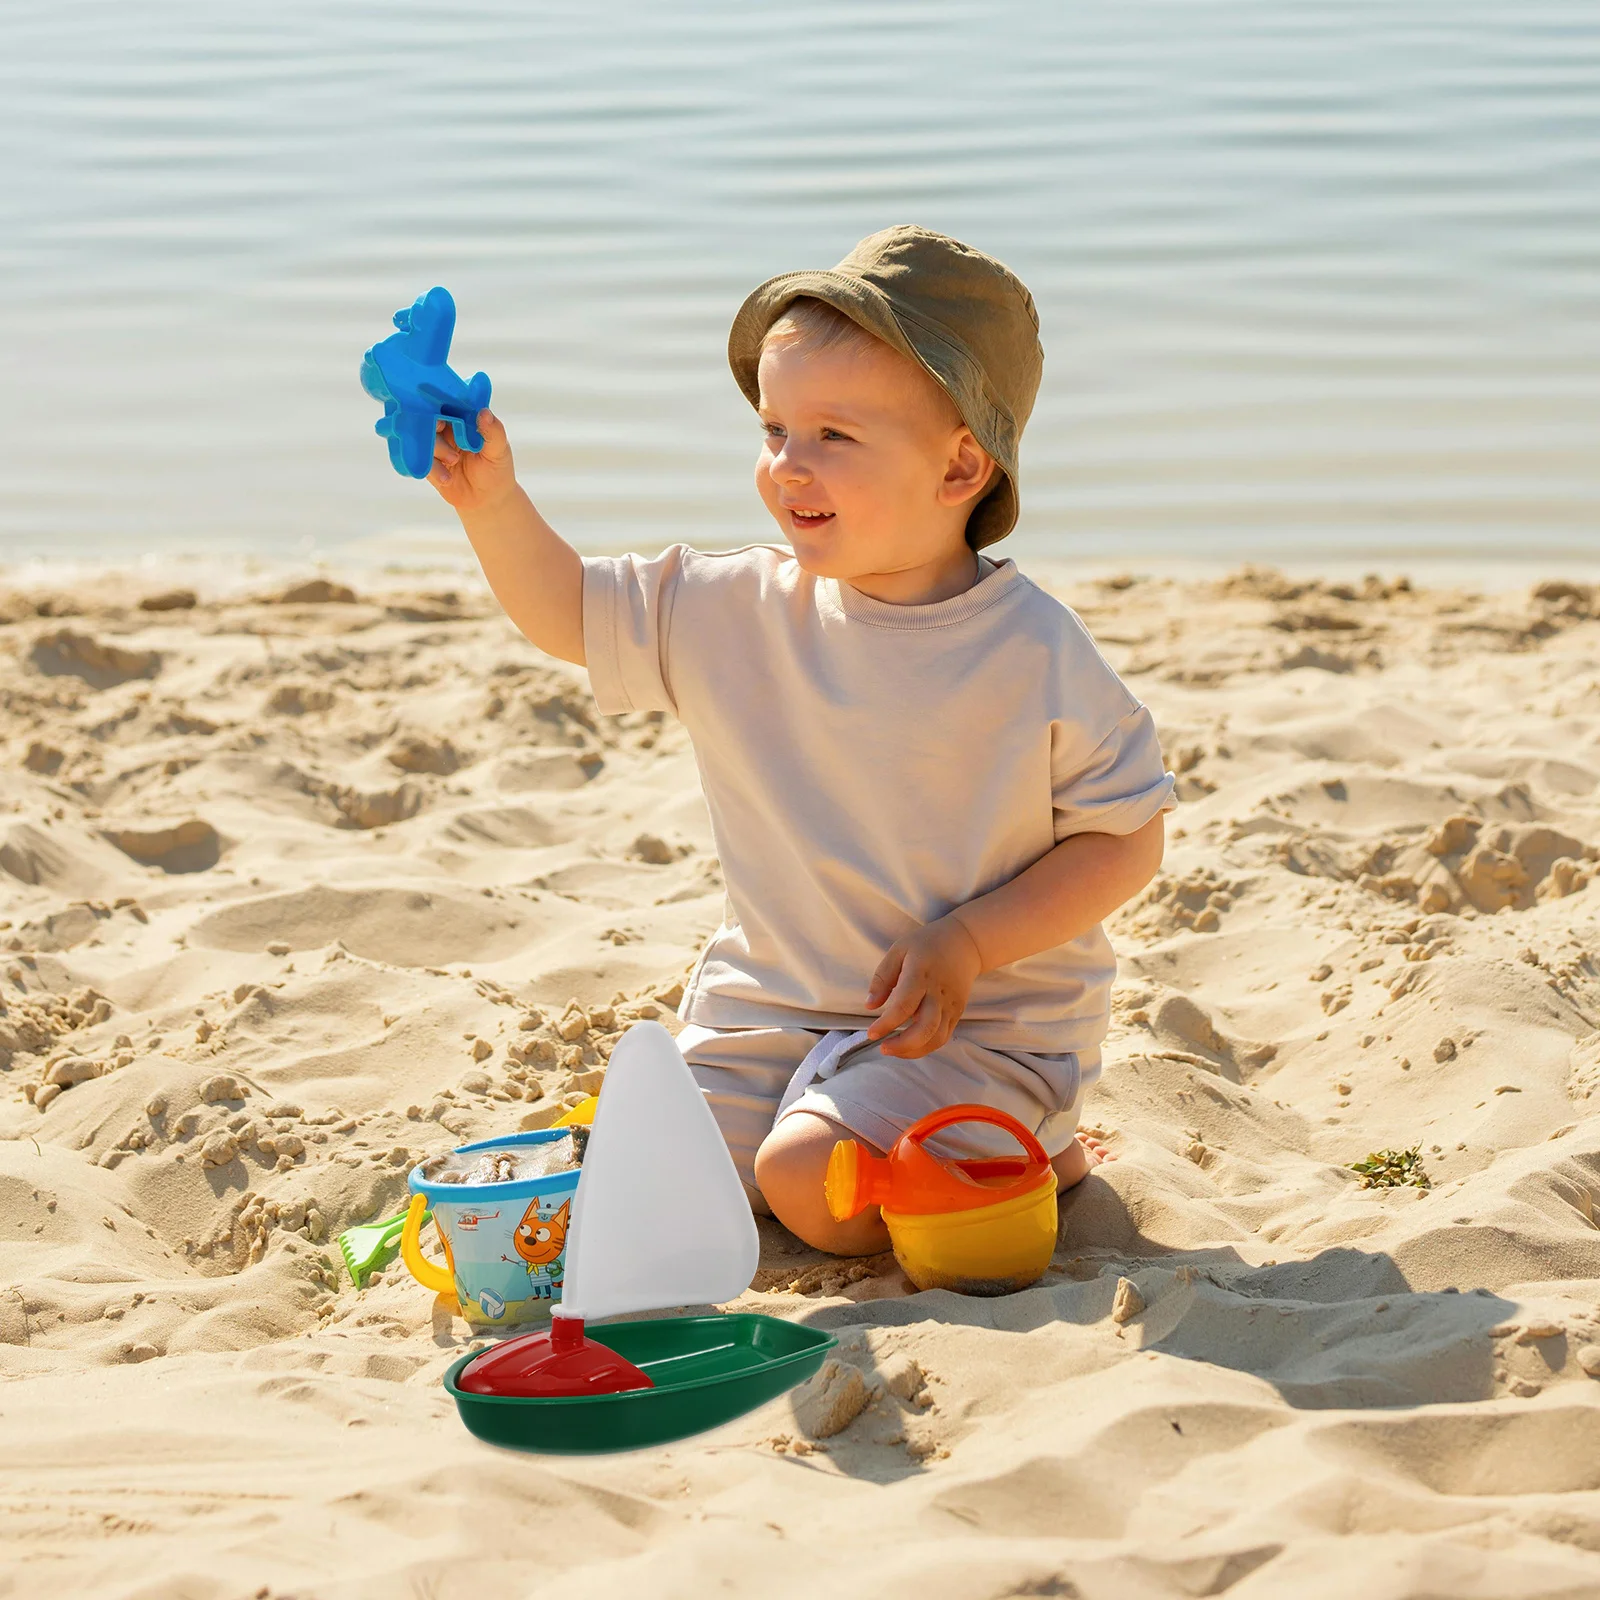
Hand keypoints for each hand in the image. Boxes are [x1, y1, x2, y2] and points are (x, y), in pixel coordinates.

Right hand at [427, 409, 517, 518]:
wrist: (487, 501)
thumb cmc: (497, 470)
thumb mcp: (499, 451)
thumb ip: (493, 432)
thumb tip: (484, 412)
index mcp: (464, 419)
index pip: (449, 402)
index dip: (442, 401)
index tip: (443, 405)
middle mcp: (447, 429)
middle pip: (429, 416)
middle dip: (432, 422)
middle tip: (439, 428)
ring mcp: (436, 446)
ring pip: (422, 437)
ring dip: (436, 447)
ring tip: (454, 461)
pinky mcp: (428, 464)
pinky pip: (421, 460)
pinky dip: (431, 467)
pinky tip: (447, 477)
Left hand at [865, 916, 982, 1058]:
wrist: (965, 943)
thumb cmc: (927, 945)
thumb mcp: (899, 950)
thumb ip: (882, 978)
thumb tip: (870, 1006)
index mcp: (921, 974)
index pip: (904, 1006)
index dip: (886, 1024)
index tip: (871, 1033)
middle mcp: (938, 993)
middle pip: (925, 1028)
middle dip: (903, 1045)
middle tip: (883, 1048)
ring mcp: (951, 1005)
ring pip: (937, 1038)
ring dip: (914, 1050)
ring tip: (894, 1050)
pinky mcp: (957, 1012)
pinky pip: (944, 1037)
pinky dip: (926, 1047)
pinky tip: (909, 1046)